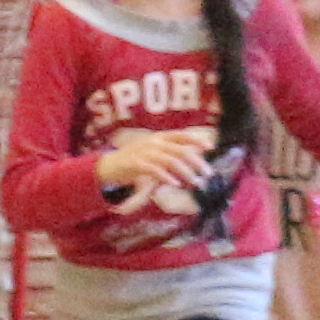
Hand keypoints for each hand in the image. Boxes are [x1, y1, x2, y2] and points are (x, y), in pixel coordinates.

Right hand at [92, 125, 216, 204]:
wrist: (108, 166)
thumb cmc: (135, 161)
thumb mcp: (154, 153)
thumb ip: (171, 155)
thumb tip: (194, 158)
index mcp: (159, 137)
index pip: (182, 135)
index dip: (197, 140)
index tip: (211, 147)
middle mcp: (154, 142)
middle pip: (180, 150)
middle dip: (197, 162)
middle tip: (207, 173)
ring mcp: (145, 152)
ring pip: (171, 161)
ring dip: (186, 172)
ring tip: (196, 182)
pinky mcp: (136, 163)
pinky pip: (155, 170)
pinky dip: (167, 177)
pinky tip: (175, 184)